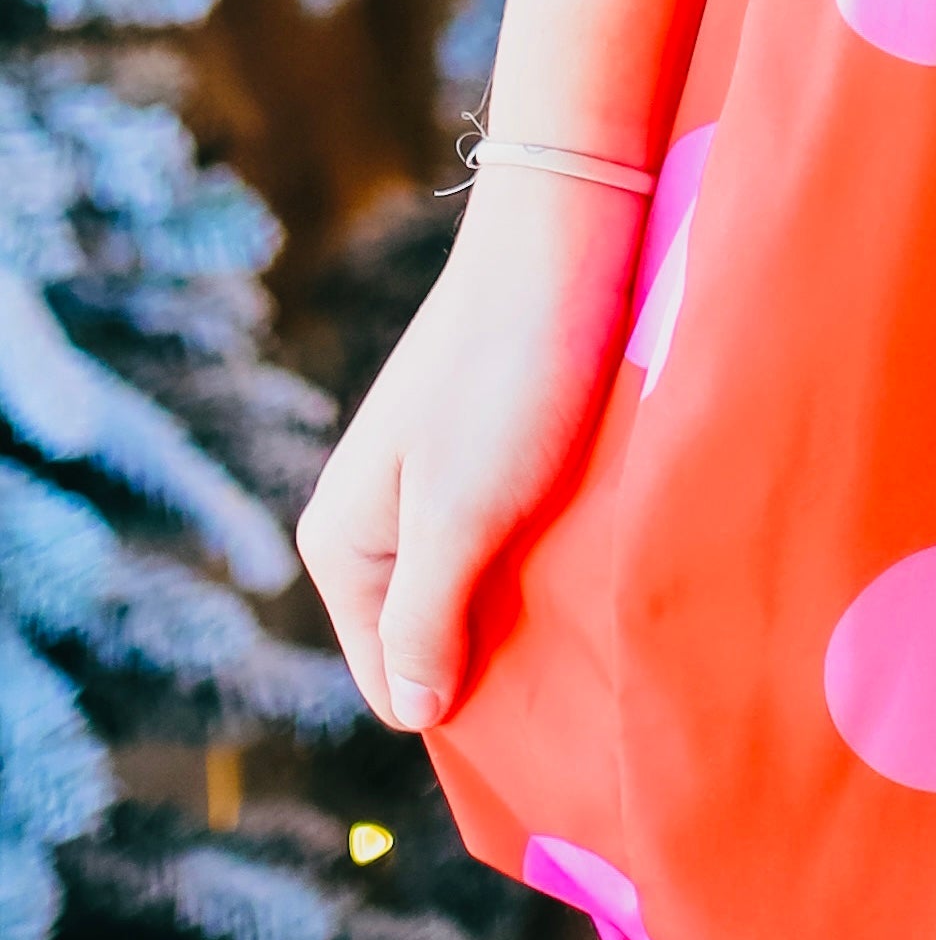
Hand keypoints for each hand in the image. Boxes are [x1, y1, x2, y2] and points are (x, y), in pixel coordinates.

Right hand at [298, 164, 649, 732]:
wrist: (568, 229)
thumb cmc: (512, 373)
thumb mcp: (461, 513)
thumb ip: (425, 618)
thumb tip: (415, 710)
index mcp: (342, 544)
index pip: (395, 681)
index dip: (466, 692)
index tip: (541, 675)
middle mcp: (375, 519)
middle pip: (437, 637)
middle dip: (500, 645)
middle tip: (574, 627)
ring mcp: (433, 483)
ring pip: (481, 587)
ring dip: (531, 595)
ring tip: (587, 575)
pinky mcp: (489, 450)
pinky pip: (509, 535)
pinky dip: (548, 546)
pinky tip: (590, 533)